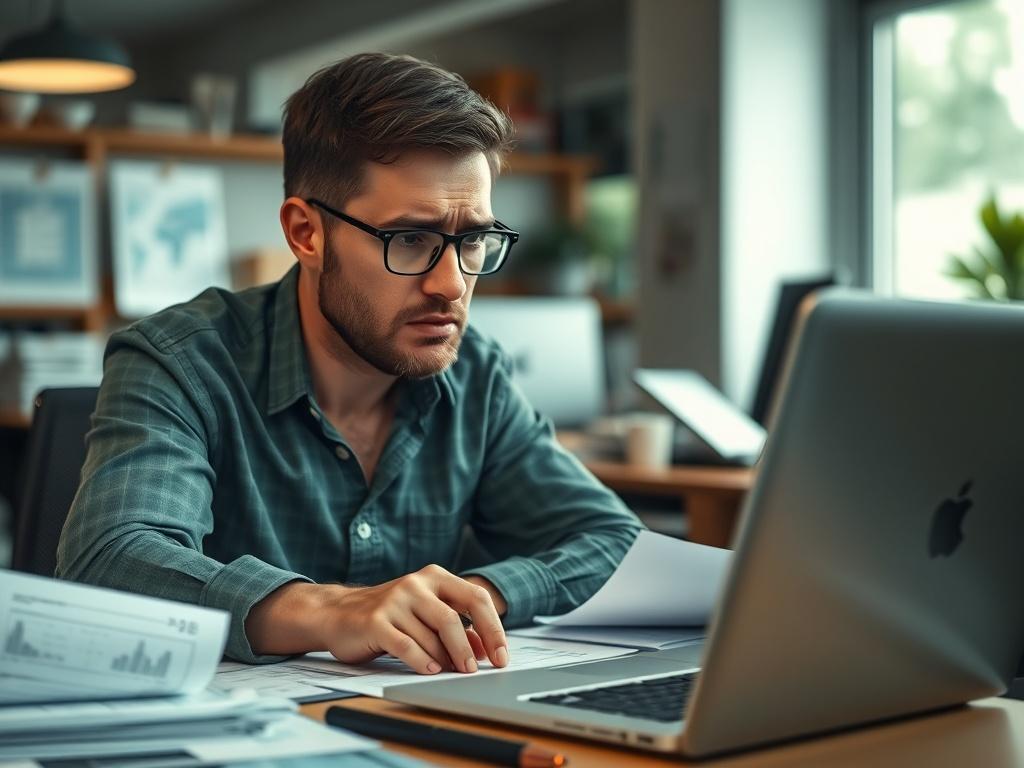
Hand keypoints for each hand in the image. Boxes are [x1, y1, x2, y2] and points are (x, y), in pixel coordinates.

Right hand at [246, 565, 507, 674]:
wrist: (338, 613)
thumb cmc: (390, 616)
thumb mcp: (426, 614)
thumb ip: (455, 626)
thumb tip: (486, 649)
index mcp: (435, 577)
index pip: (476, 598)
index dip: (493, 629)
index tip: (502, 655)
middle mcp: (416, 584)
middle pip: (453, 618)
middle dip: (470, 648)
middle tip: (476, 670)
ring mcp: (395, 600)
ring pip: (431, 636)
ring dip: (444, 660)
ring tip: (449, 672)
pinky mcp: (376, 620)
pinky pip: (406, 646)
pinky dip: (422, 661)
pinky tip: (430, 670)